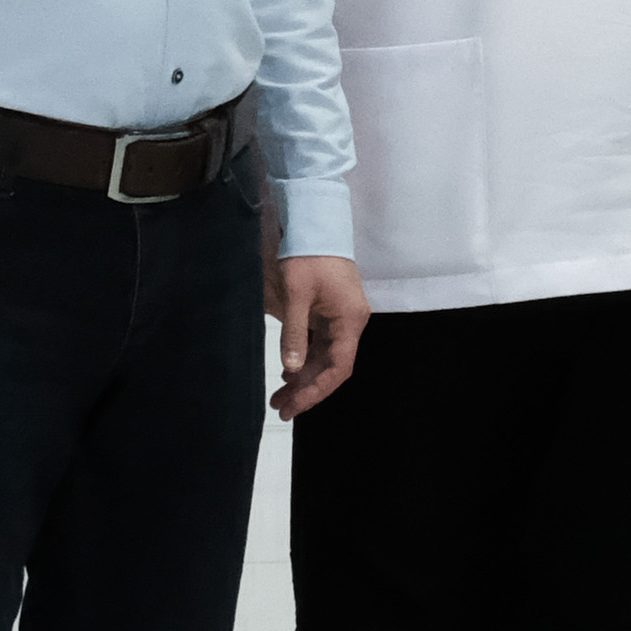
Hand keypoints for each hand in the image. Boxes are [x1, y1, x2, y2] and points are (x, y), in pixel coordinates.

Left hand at [273, 255, 369, 416]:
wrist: (315, 223)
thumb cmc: (307, 255)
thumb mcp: (296, 294)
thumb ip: (294, 333)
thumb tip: (291, 368)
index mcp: (349, 320)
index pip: (338, 367)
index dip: (316, 390)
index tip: (294, 405)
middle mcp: (351, 323)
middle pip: (332, 366)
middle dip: (307, 389)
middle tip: (280, 407)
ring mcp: (342, 318)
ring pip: (326, 358)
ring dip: (305, 377)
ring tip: (279, 395)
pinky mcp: (331, 313)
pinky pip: (321, 344)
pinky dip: (306, 360)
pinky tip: (289, 371)